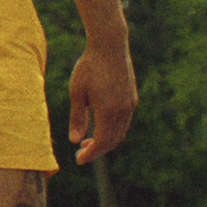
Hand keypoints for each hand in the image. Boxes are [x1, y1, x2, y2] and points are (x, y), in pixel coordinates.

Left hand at [68, 39, 137, 164]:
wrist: (110, 46)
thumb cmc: (89, 67)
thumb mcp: (77, 92)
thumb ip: (77, 118)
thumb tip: (74, 140)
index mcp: (109, 111)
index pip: (102, 142)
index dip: (91, 154)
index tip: (79, 160)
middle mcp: (124, 111)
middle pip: (113, 141)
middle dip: (97, 150)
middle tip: (81, 152)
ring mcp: (130, 105)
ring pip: (120, 132)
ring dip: (106, 140)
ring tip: (88, 140)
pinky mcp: (132, 98)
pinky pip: (124, 122)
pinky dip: (112, 130)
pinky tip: (100, 125)